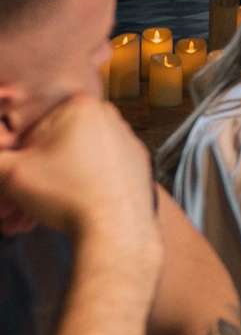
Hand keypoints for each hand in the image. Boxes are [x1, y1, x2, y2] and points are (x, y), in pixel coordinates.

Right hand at [0, 96, 162, 251]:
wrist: (114, 227)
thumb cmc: (70, 195)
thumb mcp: (12, 173)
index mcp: (80, 107)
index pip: (29, 133)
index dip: (13, 162)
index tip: (7, 182)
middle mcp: (108, 119)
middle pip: (51, 151)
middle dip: (28, 181)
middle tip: (11, 206)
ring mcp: (125, 141)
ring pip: (70, 165)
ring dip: (45, 190)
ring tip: (26, 217)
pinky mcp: (135, 165)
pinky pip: (94, 174)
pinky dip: (73, 190)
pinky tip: (56, 211)